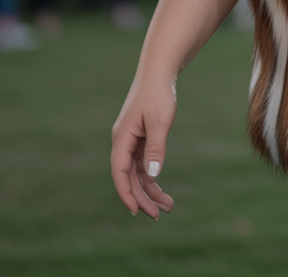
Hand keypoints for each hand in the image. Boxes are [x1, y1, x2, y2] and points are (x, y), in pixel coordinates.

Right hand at [110, 77, 176, 218]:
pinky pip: (143, 163)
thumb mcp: (160, 121)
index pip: (120, 173)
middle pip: (129, 177)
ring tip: (167, 206)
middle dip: (142, 197)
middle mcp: (123, 142)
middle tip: (159, 215)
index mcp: (122, 138)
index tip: (137, 211)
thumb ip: (156, 147)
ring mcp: (132, 140)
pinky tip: (160, 187)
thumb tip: (153, 175)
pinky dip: (151, 175)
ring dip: (150, 189)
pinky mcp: (141, 138)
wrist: (160, 73)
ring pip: (137, 172)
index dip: (127, 193)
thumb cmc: (159, 94)